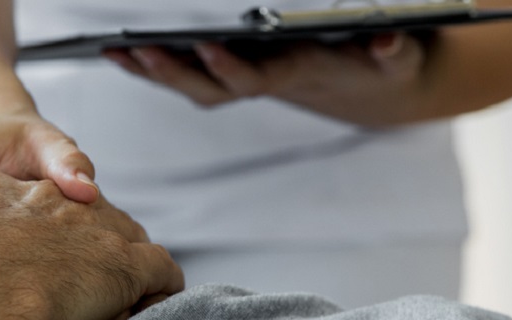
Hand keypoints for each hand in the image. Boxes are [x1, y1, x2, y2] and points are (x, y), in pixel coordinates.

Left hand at [105, 33, 425, 125]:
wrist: (371, 84)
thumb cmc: (381, 63)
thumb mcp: (398, 56)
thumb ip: (393, 49)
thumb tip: (385, 40)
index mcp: (294, 75)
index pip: (255, 77)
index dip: (229, 66)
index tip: (205, 45)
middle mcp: (261, 82)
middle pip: (208, 88)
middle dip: (171, 72)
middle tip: (136, 50)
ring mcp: (243, 81)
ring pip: (188, 85)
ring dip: (150, 71)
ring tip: (113, 49)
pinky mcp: (231, 74)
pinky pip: (185, 73)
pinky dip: (152, 65)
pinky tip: (120, 50)